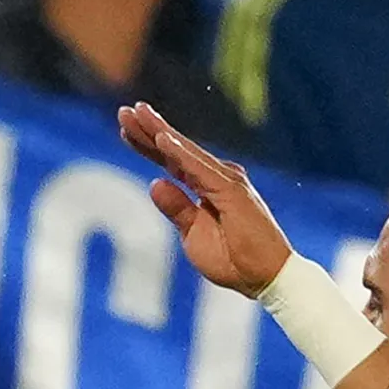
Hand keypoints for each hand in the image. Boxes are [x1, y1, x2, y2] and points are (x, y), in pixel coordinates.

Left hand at [118, 103, 293, 295]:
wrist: (264, 277)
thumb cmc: (233, 259)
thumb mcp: (193, 235)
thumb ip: (177, 208)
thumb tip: (155, 184)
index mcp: (205, 187)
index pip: (171, 162)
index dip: (148, 144)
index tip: (124, 128)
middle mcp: (215, 177)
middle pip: (175, 150)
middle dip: (149, 129)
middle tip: (124, 111)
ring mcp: (225, 181)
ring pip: (185, 151)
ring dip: (160, 132)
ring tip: (137, 114)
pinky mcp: (232, 190)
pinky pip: (199, 168)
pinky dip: (180, 153)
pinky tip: (161, 139)